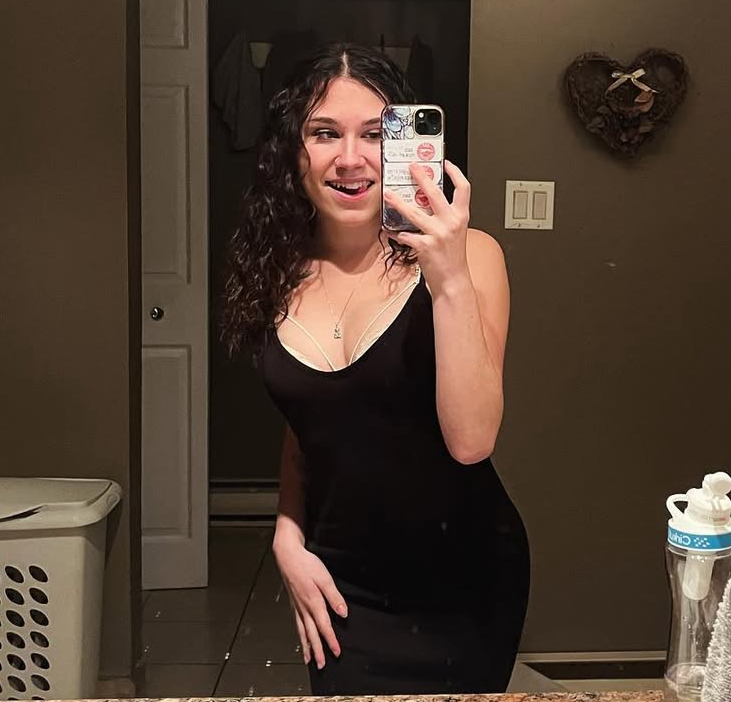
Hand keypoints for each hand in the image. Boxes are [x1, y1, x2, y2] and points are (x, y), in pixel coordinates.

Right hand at [273, 540, 347, 667]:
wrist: (288, 556)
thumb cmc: (306, 564)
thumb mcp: (325, 578)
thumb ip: (334, 596)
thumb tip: (343, 612)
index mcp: (313, 602)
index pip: (324, 626)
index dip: (331, 641)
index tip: (337, 652)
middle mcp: (304, 608)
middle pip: (311, 634)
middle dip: (317, 651)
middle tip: (321, 665)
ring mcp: (297, 606)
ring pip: (302, 631)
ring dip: (307, 647)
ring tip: (309, 660)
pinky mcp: (293, 603)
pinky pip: (297, 624)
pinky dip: (299, 635)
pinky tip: (301, 639)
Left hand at [384, 160, 471, 295]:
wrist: (453, 280)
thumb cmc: (453, 258)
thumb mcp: (456, 232)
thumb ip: (446, 217)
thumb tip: (427, 203)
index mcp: (461, 216)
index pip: (463, 188)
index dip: (455, 173)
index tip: (445, 163)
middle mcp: (451, 222)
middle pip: (435, 192)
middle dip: (421, 177)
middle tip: (412, 168)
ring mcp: (438, 234)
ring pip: (414, 212)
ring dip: (398, 202)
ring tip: (389, 195)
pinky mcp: (425, 246)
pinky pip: (406, 235)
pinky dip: (396, 233)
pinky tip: (390, 230)